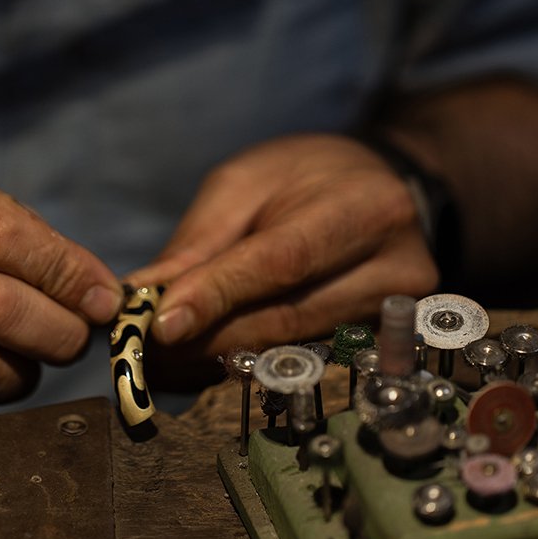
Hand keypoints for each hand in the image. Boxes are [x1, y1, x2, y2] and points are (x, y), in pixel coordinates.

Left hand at [127, 134, 439, 356]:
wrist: (377, 191)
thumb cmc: (305, 177)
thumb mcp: (244, 183)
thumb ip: (200, 241)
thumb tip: (145, 297)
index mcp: (365, 207)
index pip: (283, 262)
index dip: (219, 297)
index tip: (161, 324)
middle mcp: (393, 268)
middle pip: (286, 318)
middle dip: (205, 338)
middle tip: (144, 350)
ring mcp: (391, 314)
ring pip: (287, 348)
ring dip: (216, 357)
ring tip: (163, 356)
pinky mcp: (377, 342)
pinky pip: (296, 359)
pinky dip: (241, 361)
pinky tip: (202, 357)